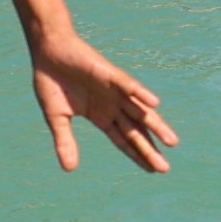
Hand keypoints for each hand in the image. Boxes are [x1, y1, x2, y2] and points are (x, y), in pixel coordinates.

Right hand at [28, 29, 178, 174]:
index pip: (125, 141)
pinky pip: (128, 85)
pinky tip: (155, 103)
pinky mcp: (110, 74)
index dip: (138, 155)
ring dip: (156, 125)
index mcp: (101, 117)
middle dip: (150, 149)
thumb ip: (65, 141)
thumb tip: (70, 170)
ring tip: (172, 141)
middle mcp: (112, 106)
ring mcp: (114, 90)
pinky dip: (141, 93)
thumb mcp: (57, 117)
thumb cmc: (52, 82)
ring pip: (139, 111)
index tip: (153, 170)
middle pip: (136, 131)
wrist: (48, 51)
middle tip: (165, 168)